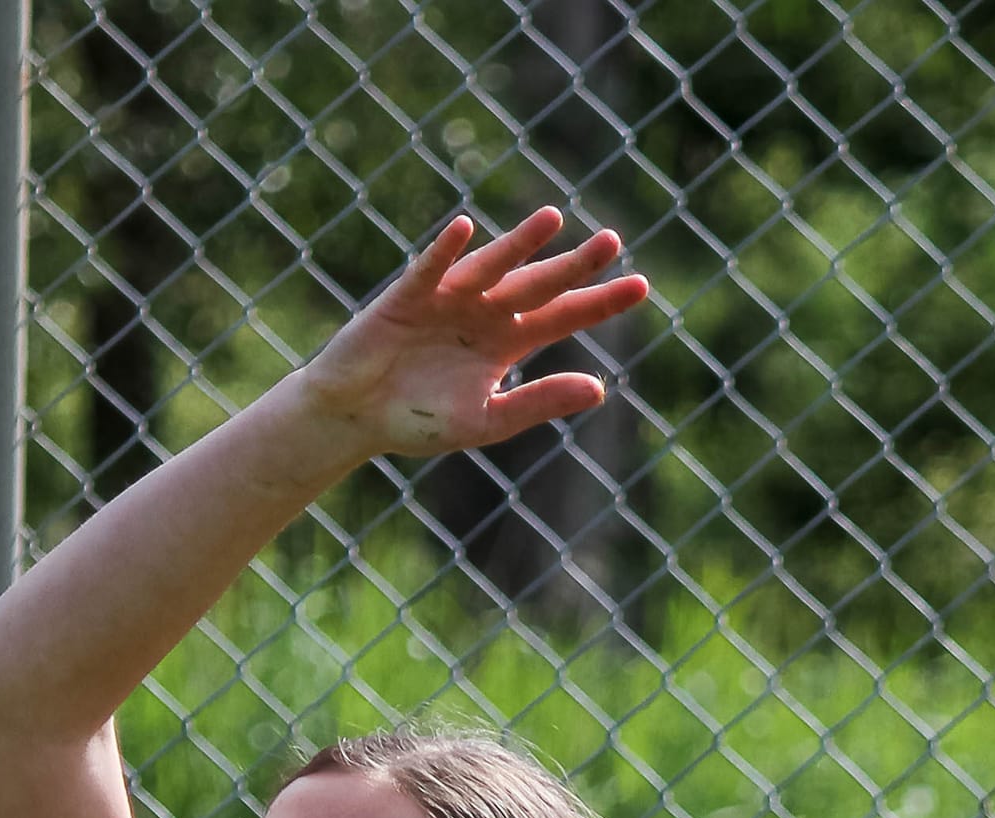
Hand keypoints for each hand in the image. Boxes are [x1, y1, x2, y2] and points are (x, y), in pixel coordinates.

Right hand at [303, 210, 648, 461]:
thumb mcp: (485, 421)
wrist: (354, 418)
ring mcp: (448, 297)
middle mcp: (485, 310)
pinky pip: (430, 268)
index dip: (599, 302)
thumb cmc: (416, 421)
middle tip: (612, 243)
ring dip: (520, 243)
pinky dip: (445, 252)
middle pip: (538, 283)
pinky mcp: (407, 295)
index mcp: (507, 340)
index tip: (641, 286)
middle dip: (573, 265)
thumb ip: (538, 403)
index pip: (563, 315)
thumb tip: (598, 390)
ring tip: (553, 220)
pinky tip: (464, 229)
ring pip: (493, 265)